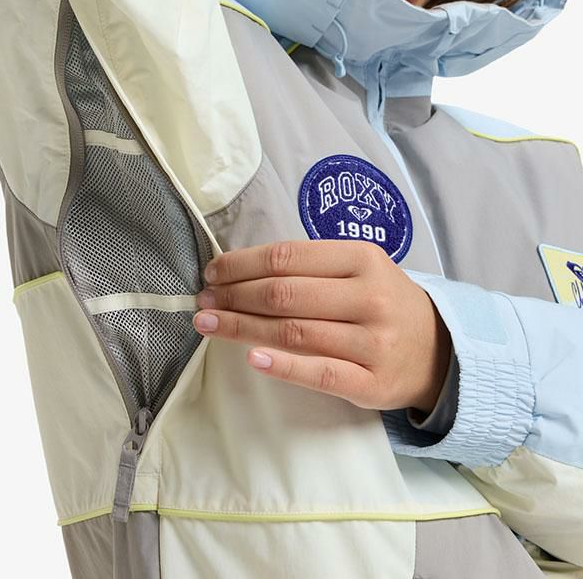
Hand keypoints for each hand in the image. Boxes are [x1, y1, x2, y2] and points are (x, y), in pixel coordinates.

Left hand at [193, 240, 451, 412]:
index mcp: (362, 259)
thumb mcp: (360, 269)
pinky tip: (252, 359)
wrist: (439, 350)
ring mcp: (373, 342)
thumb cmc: (383, 302)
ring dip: (243, 328)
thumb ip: (311, 267)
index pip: (288, 257)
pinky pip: (320, 374)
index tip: (212, 272)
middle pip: (285, 294)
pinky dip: (283, 366)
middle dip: (234, 296)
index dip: (242, 264)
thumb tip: (239, 270)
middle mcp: (370, 297)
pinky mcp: (372, 383)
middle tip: (203, 301)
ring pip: (294, 332)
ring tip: (208, 324)